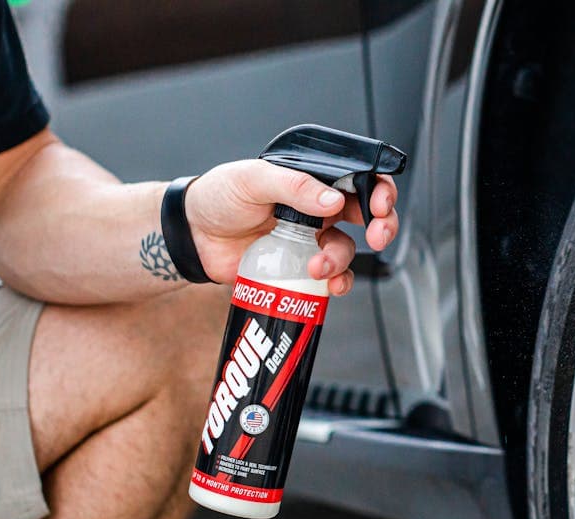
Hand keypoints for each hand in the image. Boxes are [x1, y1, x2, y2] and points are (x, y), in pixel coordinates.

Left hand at [183, 159, 398, 293]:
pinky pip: (330, 277)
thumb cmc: (219, 197)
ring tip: (318, 266)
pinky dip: (336, 283)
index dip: (379, 189)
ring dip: (342, 260)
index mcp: (312, 179)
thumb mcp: (253, 180)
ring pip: (347, 249)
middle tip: (377, 236)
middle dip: (382, 225)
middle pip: (368, 214)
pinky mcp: (300, 266)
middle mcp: (318, 207)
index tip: (380, 205)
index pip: (359, 177)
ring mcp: (311, 238)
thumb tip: (332, 200)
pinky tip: (326, 286)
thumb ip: (293, 185)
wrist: (192, 235)